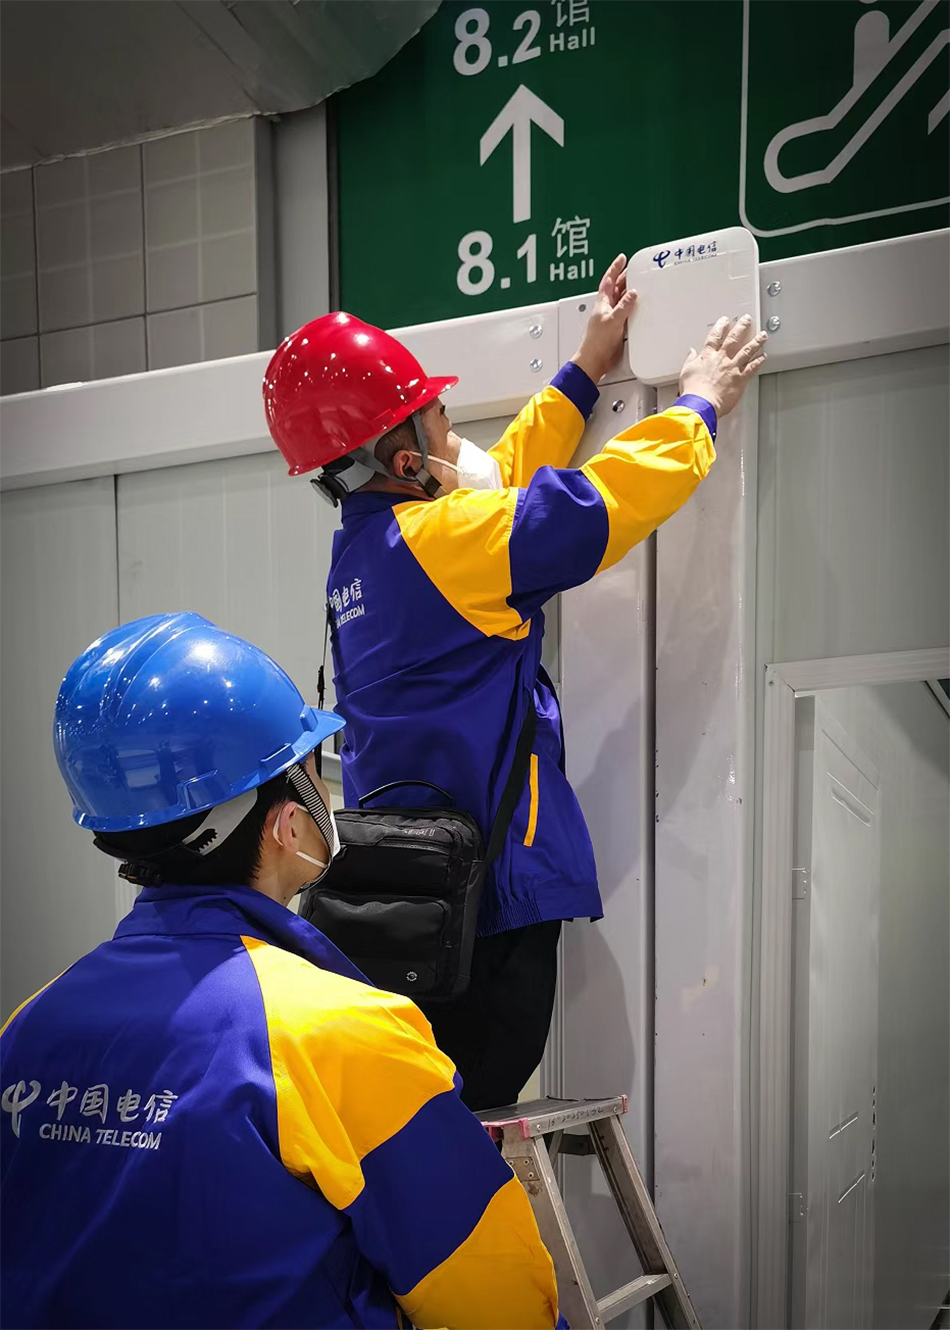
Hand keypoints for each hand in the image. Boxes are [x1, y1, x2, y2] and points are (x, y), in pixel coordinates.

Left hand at [571, 254, 638, 383]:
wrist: (595, 360)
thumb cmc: (597, 342)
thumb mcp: (613, 320)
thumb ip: (624, 306)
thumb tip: (632, 293)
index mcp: (602, 302)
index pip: (609, 280)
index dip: (615, 268)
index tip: (622, 258)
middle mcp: (607, 308)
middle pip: (616, 288)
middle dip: (624, 277)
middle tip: (635, 269)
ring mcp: (612, 318)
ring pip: (622, 300)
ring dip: (629, 292)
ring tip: (639, 283)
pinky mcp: (617, 328)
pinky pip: (627, 313)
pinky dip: (633, 307)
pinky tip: (639, 306)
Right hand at [678, 315, 767, 417]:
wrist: (700, 404)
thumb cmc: (692, 391)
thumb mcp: (685, 372)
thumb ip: (690, 360)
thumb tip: (691, 352)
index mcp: (707, 356)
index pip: (715, 336)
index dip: (720, 326)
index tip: (725, 320)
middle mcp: (721, 358)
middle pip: (733, 338)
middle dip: (741, 327)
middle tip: (747, 320)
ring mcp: (732, 368)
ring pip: (747, 350)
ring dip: (756, 341)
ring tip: (762, 335)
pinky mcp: (740, 379)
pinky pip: (752, 367)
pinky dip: (759, 361)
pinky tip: (764, 356)